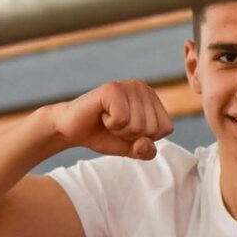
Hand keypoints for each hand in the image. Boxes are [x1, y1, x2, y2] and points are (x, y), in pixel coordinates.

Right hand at [49, 80, 173, 159]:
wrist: (71, 129)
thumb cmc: (103, 135)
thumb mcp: (130, 148)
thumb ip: (145, 150)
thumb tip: (144, 143)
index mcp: (153, 100)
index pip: (166, 129)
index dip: (144, 138)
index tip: (127, 130)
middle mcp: (144, 88)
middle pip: (152, 129)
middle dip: (131, 135)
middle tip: (115, 125)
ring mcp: (129, 85)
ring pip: (138, 125)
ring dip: (119, 131)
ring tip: (108, 120)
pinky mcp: (113, 88)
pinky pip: (122, 119)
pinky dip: (110, 124)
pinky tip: (102, 115)